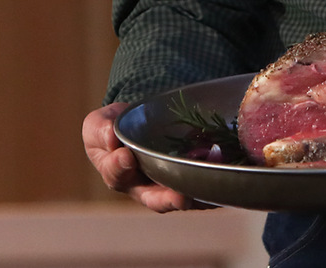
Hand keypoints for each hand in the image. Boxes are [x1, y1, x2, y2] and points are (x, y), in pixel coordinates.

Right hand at [81, 102, 212, 211]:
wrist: (142, 125)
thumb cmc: (115, 129)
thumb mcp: (99, 124)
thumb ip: (100, 130)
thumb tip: (111, 138)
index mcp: (119, 176)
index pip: (117, 175)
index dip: (119, 167)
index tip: (126, 156)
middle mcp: (147, 188)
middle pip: (157, 200)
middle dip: (169, 200)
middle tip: (180, 198)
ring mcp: (172, 186)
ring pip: (186, 197)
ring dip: (198, 195)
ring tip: (209, 189)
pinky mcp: (194, 180)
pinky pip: (206, 186)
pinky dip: (217, 182)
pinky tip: (227, 173)